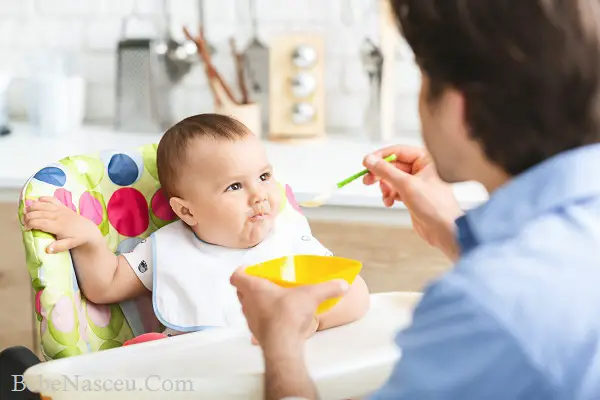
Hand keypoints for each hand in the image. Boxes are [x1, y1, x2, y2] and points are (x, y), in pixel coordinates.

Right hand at [23, 196, 101, 253]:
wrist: (88, 230)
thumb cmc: (77, 238)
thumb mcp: (70, 244)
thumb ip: (59, 247)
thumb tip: (47, 250)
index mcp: (59, 226)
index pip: (41, 222)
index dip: (30, 224)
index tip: (26, 228)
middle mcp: (58, 216)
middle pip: (39, 213)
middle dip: (28, 216)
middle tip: (23, 221)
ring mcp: (61, 210)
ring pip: (43, 205)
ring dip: (32, 206)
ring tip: (25, 211)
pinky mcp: (63, 206)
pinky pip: (52, 199)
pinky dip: (44, 198)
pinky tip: (37, 200)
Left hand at [230, 268, 348, 350]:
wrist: (283, 346)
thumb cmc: (288, 314)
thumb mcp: (311, 295)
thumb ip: (328, 288)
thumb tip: (344, 284)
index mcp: (254, 288)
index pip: (236, 276)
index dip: (242, 271)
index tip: (251, 269)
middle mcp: (247, 304)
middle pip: (241, 292)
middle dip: (251, 287)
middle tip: (267, 283)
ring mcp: (251, 321)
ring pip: (248, 308)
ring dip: (257, 303)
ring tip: (275, 300)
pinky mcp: (258, 334)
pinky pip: (258, 322)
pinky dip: (265, 318)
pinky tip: (280, 319)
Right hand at [363, 146, 461, 257]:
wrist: (444, 230)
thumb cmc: (435, 205)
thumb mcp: (406, 184)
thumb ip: (386, 171)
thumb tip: (370, 160)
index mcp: (425, 160)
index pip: (398, 151)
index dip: (381, 157)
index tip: (367, 162)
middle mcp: (421, 169)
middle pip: (393, 166)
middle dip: (380, 174)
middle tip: (367, 180)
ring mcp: (416, 183)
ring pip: (392, 179)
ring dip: (385, 187)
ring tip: (385, 195)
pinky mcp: (412, 195)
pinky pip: (395, 190)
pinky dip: (389, 196)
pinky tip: (389, 202)